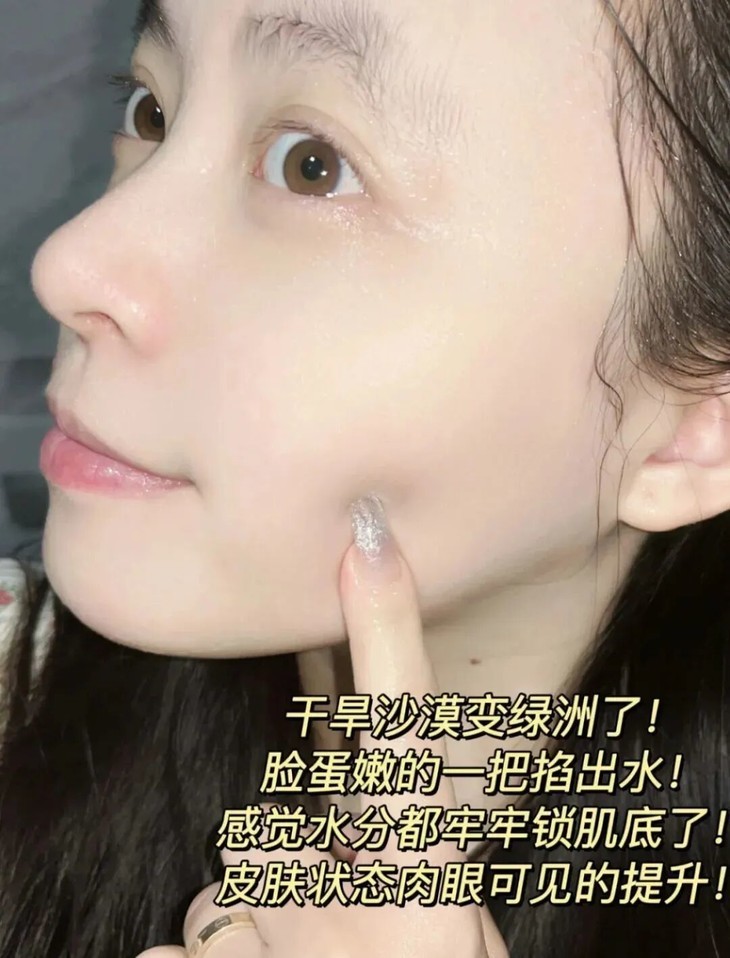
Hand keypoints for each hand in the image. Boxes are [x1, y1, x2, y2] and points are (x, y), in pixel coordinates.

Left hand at [136, 498, 509, 956]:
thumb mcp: (437, 930)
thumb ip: (393, 882)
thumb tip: (349, 843)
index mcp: (422, 870)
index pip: (403, 723)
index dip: (387, 625)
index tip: (367, 541)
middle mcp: (350, 886)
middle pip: (261, 839)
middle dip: (278, 883)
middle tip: (327, 945)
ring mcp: (280, 932)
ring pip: (218, 905)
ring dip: (246, 942)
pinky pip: (176, 954)